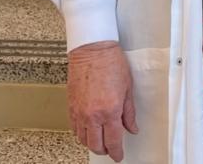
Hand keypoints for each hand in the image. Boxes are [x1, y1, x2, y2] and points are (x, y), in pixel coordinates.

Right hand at [67, 40, 136, 160]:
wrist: (92, 49)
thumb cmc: (110, 62)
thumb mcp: (128, 88)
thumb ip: (129, 112)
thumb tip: (132, 127)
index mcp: (110, 110)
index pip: (113, 141)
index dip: (117, 152)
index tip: (119, 155)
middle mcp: (93, 114)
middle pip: (96, 145)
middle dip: (105, 150)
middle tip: (111, 147)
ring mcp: (80, 111)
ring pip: (83, 139)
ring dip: (92, 142)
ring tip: (100, 138)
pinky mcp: (71, 106)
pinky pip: (74, 128)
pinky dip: (82, 133)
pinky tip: (88, 129)